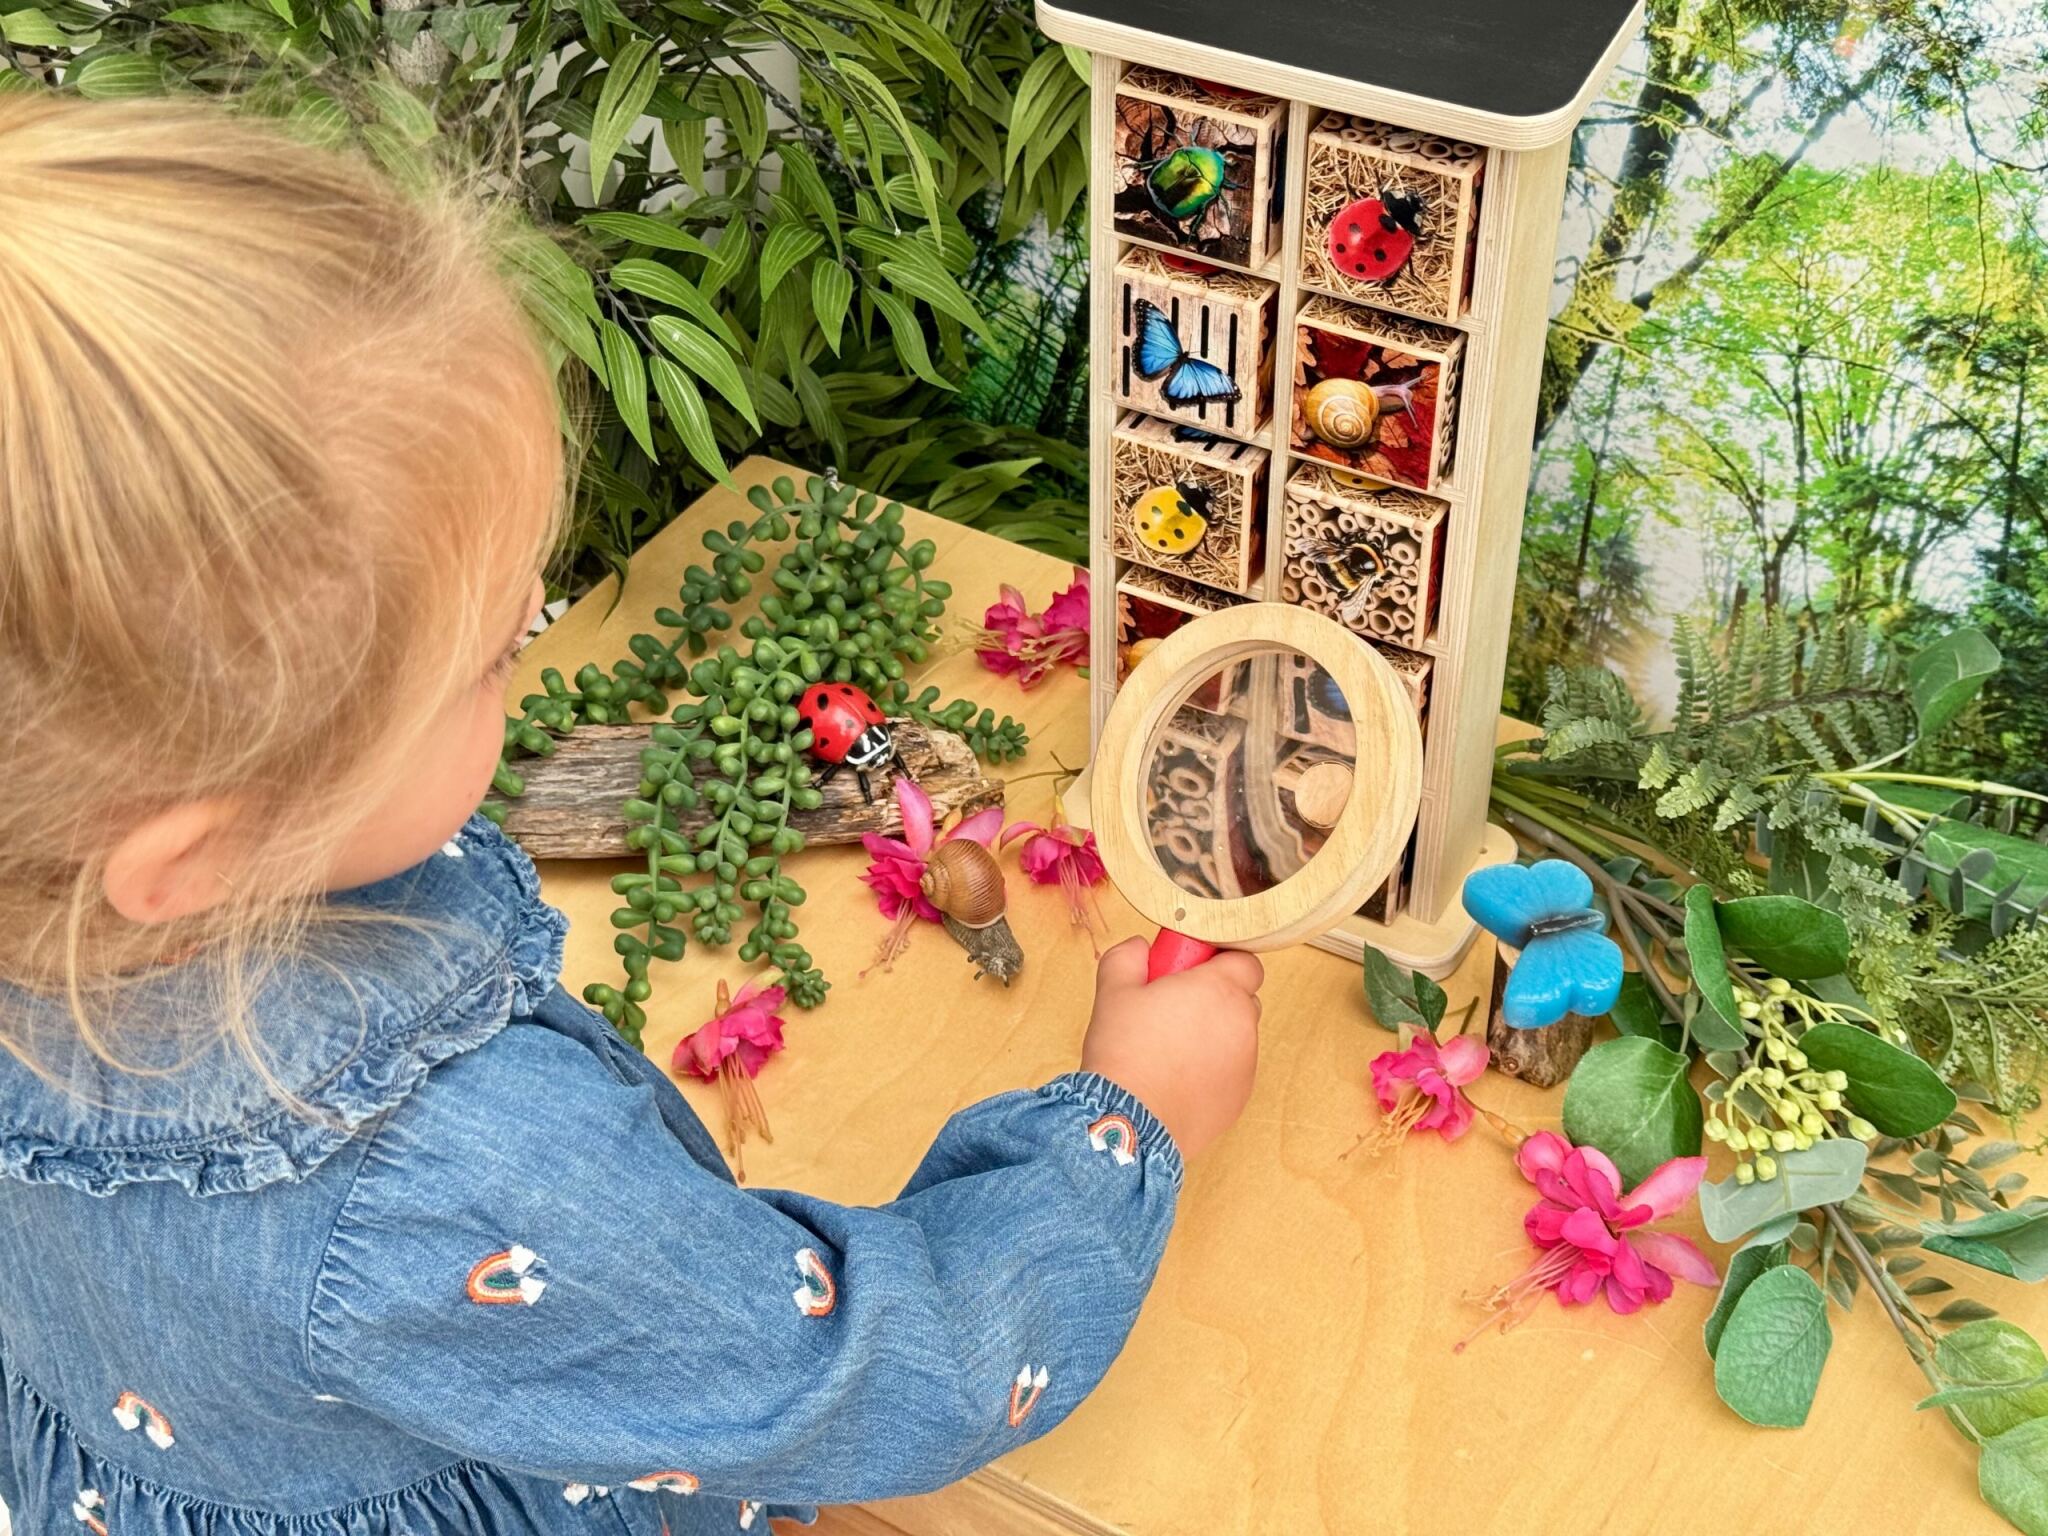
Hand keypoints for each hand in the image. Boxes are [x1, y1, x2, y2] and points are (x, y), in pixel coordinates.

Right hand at [1080, 937, 1261, 1159]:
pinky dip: (1212, 1069)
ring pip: (1237, 1037)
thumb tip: (1141, 948)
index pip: (1245, 961)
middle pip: (1242, 998)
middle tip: (1174, 1008)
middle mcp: (1242, 1025)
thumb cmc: (1124, 1054)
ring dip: (1214, 1035)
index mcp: (1219, 990)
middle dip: (1215, 998)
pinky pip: (1232, 1071)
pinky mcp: (1239, 1098)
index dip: (1218, 962)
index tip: (1191, 971)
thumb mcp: (1114, 990)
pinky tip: (1177, 1078)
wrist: (1128, 1121)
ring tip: (1170, 1049)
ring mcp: (1245, 1065)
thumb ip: (1129, 956)